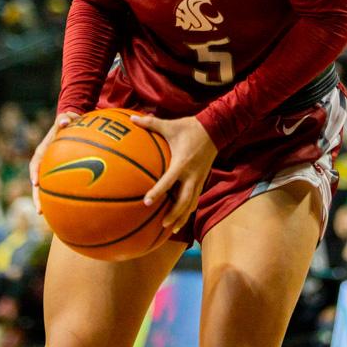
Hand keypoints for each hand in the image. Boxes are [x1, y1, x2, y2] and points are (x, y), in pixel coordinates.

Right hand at [29, 110, 80, 213]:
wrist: (72, 124)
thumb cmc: (68, 121)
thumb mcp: (66, 118)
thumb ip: (65, 119)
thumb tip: (64, 121)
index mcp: (43, 150)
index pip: (35, 163)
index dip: (34, 173)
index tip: (36, 184)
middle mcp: (45, 163)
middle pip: (38, 182)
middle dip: (38, 197)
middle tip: (40, 211)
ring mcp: (52, 170)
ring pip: (47, 189)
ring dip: (48, 203)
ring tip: (51, 219)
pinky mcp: (60, 175)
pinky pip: (60, 188)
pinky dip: (63, 198)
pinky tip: (71, 212)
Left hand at [130, 113, 217, 232]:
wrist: (214, 128)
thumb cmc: (189, 127)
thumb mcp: (170, 125)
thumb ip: (151, 123)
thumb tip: (132, 118)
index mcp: (181, 163)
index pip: (168, 181)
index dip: (157, 192)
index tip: (146, 202)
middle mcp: (191, 174)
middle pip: (184, 200)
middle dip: (174, 214)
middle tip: (163, 224)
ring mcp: (199, 178)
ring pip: (191, 203)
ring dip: (182, 216)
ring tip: (172, 229)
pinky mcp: (202, 179)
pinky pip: (195, 198)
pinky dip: (188, 209)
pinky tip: (182, 217)